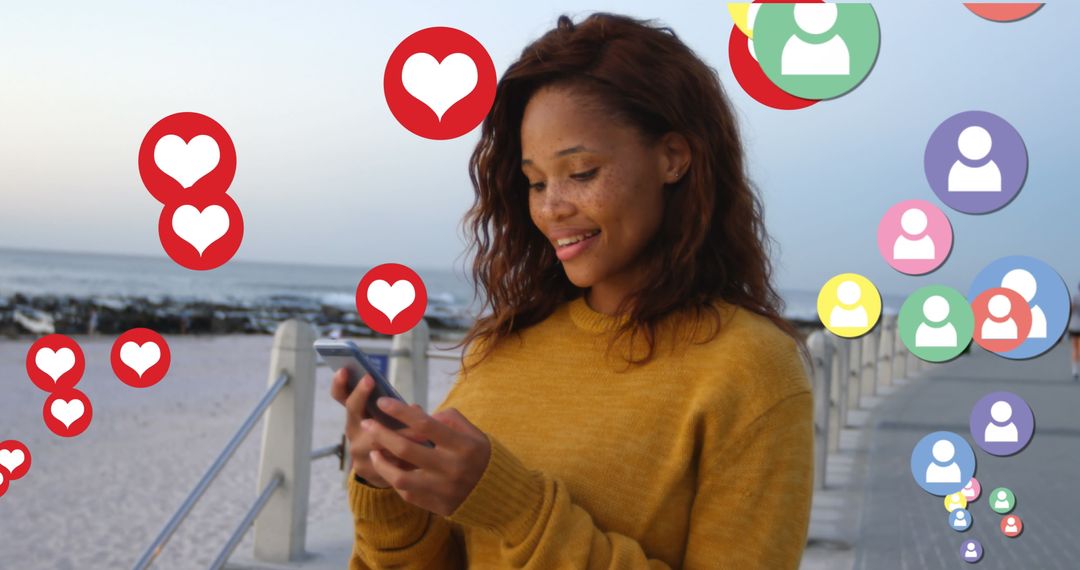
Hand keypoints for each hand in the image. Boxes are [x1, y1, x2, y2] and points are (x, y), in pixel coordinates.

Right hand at [330, 369, 428, 487]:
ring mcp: (358, 452)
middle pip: (353, 411)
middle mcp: (353, 431)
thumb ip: (399, 409)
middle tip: (370, 380)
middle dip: (361, 395)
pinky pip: (386, 461)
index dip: (340, 383)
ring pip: (374, 439)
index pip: (341, 396)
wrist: (391, 472)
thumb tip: (414, 409)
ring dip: (396, 432)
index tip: (344, 369)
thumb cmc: (395, 434)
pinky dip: (403, 455)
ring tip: (416, 427)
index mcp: (357, 415)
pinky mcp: (368, 471)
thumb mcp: (392, 417)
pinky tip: (418, 454)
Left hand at [363, 396, 490, 515]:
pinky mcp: (437, 506)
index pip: (425, 425)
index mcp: (463, 446)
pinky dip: (396, 479)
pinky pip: (408, 493)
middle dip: (382, 434)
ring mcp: (443, 490)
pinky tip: (391, 468)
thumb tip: (419, 414)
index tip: (382, 401)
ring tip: (374, 451)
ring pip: (400, 477)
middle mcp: (452, 468)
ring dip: (382, 462)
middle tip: (367, 423)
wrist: (501, 498)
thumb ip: (450, 420)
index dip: (401, 412)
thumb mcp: (474, 434)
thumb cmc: (483, 458)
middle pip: (407, 449)